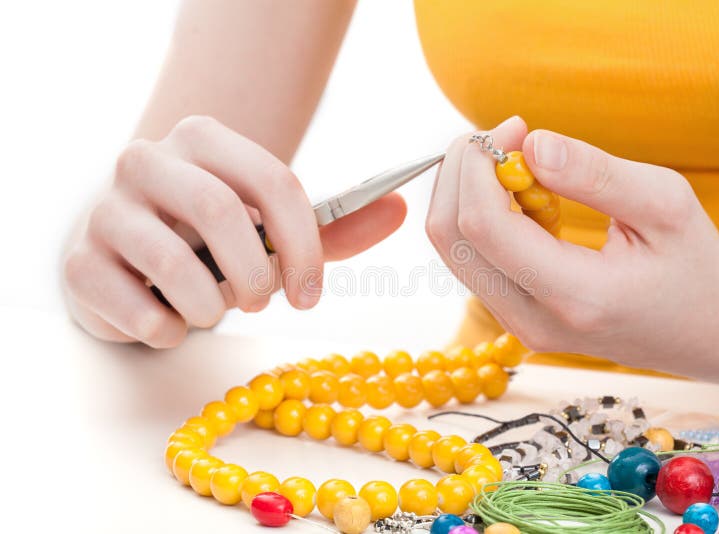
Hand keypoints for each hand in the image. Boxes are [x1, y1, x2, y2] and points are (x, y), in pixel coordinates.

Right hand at [63, 116, 405, 347]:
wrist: (128, 255)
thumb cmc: (209, 241)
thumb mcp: (269, 228)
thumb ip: (331, 225)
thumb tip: (402, 209)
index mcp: (204, 139)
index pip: (274, 182)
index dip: (305, 245)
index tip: (311, 294)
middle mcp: (147, 160)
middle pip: (221, 213)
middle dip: (257, 276)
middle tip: (263, 301)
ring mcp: (106, 208)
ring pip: (175, 263)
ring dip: (213, 306)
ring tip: (213, 309)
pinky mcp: (79, 261)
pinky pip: (137, 308)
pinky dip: (169, 329)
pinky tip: (170, 320)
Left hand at [427, 117, 718, 390]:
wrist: (707, 334)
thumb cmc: (694, 264)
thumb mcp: (666, 204)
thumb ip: (595, 174)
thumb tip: (531, 143)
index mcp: (575, 297)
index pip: (484, 227)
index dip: (480, 166)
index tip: (515, 127)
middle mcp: (533, 322)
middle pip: (452, 239)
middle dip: (461, 172)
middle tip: (505, 135)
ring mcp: (519, 327)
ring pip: (454, 250)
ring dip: (467, 192)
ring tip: (517, 161)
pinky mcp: (515, 319)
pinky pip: (473, 260)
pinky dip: (482, 216)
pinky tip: (524, 198)